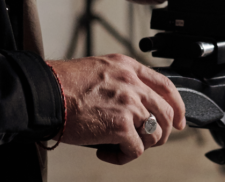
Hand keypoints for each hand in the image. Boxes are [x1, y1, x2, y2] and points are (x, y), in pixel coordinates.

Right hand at [49, 55, 185, 164]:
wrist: (44, 94)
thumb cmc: (62, 85)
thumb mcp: (99, 70)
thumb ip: (119, 81)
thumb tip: (130, 104)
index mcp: (128, 67)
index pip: (166, 85)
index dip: (178, 105)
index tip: (179, 119)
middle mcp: (133, 84)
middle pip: (167, 112)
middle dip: (165, 131)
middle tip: (154, 141)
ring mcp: (129, 104)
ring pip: (155, 133)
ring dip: (143, 145)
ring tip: (123, 146)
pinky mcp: (121, 126)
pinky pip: (135, 150)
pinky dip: (123, 157)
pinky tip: (106, 153)